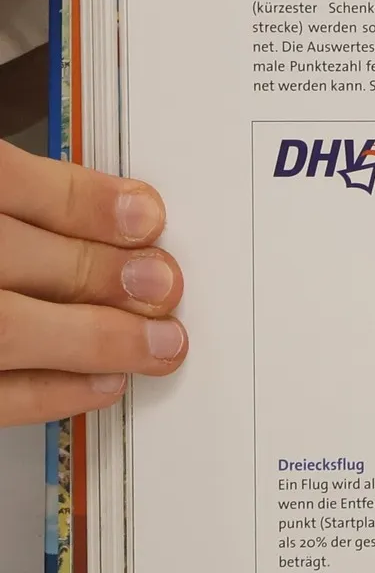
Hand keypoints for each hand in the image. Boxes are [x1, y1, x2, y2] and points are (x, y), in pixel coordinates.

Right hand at [0, 142, 185, 424]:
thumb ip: (17, 200)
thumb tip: (116, 217)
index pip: (2, 182)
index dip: (79, 201)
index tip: (144, 216)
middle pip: (5, 255)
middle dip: (95, 272)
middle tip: (161, 283)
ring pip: (5, 328)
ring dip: (91, 338)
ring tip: (156, 341)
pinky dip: (49, 390)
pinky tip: (100, 381)